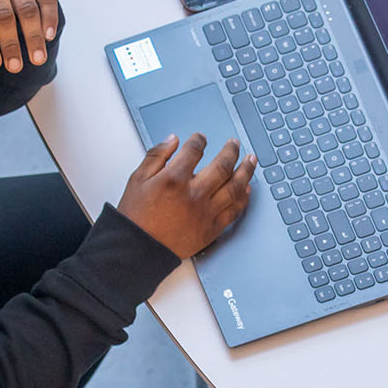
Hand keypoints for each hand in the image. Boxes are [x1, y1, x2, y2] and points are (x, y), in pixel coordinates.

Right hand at [117, 134, 257, 258]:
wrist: (138, 249)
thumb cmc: (136, 217)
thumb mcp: (137, 179)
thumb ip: (156, 156)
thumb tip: (173, 140)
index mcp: (174, 179)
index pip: (194, 151)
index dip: (199, 140)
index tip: (201, 138)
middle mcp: (194, 194)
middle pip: (222, 166)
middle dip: (231, 151)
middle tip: (234, 144)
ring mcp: (205, 212)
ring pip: (234, 187)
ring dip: (246, 171)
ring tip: (251, 161)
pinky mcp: (211, 229)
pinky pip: (234, 211)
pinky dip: (243, 199)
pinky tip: (247, 189)